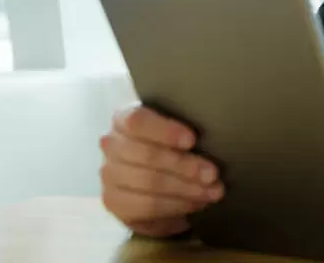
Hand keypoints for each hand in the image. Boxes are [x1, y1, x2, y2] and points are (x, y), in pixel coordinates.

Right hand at [100, 104, 224, 237]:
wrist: (154, 180)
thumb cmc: (170, 146)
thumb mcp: (176, 132)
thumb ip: (185, 132)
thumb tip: (214, 139)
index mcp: (125, 118)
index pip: (137, 121)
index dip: (165, 131)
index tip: (192, 140)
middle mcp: (112, 144)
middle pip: (146, 155)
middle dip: (184, 166)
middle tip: (213, 174)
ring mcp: (109, 175)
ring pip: (149, 182)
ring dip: (186, 189)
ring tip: (213, 191)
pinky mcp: (115, 202)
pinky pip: (147, 206)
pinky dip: (177, 205)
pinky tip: (197, 203)